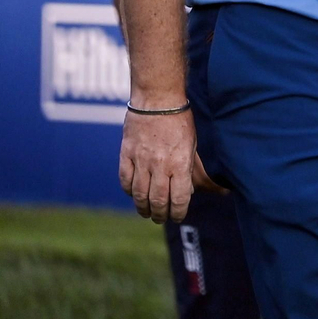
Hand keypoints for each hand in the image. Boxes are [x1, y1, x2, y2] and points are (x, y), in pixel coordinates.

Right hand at [118, 108, 224, 223]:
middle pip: (158, 201)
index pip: (178, 199)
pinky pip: (125, 180)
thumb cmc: (180, 121)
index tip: (178, 217)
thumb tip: (185, 191)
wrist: (157, 99)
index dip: (178, 213)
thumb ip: (188, 168)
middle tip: (161, 219)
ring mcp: (141, 161)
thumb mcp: (192, 145)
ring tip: (147, 212)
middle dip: (160, 215)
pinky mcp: (126, 155)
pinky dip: (129, 191)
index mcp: (180, 163)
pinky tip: (134, 194)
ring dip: (143, 208)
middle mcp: (160, 166)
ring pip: (139, 195)